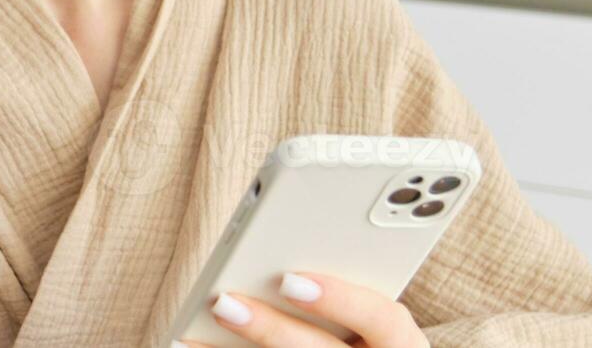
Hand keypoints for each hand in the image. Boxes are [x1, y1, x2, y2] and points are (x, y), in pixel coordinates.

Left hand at [180, 272, 427, 347]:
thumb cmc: (375, 332)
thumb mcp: (377, 312)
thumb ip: (348, 282)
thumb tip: (287, 253)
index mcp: (401, 341)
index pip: (383, 317)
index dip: (340, 298)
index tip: (290, 280)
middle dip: (271, 328)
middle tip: (225, 302)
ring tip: (194, 330)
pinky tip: (190, 346)